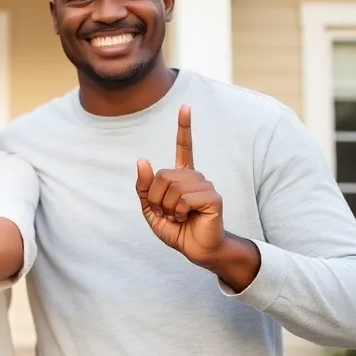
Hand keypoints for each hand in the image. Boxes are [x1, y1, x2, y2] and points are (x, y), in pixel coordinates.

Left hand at [135, 105, 225, 265]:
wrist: (196, 249)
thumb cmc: (176, 229)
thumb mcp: (151, 209)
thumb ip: (144, 186)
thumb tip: (142, 160)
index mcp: (182, 176)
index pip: (185, 146)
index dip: (185, 127)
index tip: (186, 107)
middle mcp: (196, 177)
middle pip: (162, 176)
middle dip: (156, 199)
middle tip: (167, 213)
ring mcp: (205, 185)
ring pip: (172, 188)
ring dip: (168, 208)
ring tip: (178, 217)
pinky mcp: (213, 198)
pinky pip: (184, 199)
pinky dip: (179, 213)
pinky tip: (188, 218)